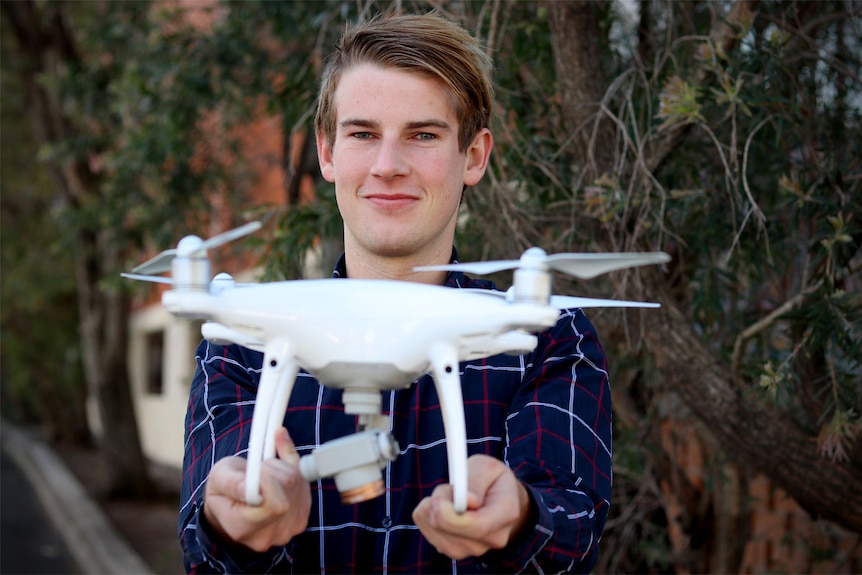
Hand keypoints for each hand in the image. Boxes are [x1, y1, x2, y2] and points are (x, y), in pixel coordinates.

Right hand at [202, 427, 310, 551]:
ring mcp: (287, 530)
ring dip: (284, 469)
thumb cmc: (223, 490)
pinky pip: (305, 486)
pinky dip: (294, 472)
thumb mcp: (218, 478)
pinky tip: (278, 474)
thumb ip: (231, 481)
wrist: (233, 505)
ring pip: (298, 485)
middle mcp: (268, 535)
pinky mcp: (300, 520)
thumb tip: (248, 485)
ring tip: (265, 474)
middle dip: (274, 469)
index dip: (268, 480)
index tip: (257, 467)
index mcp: (242, 528)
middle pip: (288, 490)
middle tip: (258, 468)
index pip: (272, 505)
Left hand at [412, 454, 531, 559]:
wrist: (495, 499)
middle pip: (453, 532)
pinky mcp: (453, 550)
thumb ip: (476, 480)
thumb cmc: (491, 479)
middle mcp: (492, 538)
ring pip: (437, 531)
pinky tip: (443, 507)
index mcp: (507, 513)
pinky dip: (428, 516)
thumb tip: (468, 500)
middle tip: (446, 488)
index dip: (453, 517)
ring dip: (433, 508)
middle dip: (439, 505)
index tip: (436, 500)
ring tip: (452, 496)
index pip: (478, 526)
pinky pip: (428, 532)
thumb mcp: (487, 467)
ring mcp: (473, 549)